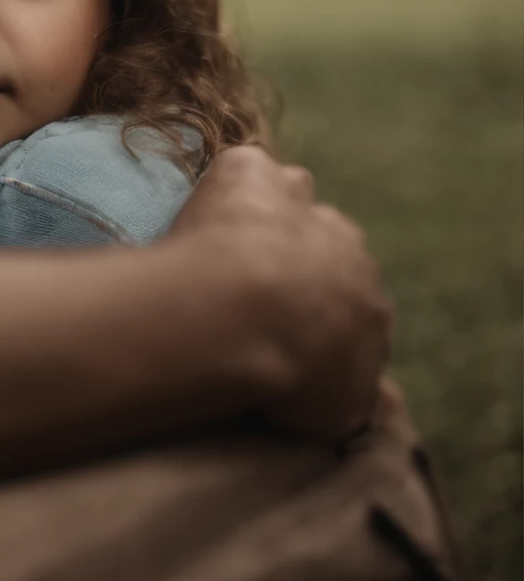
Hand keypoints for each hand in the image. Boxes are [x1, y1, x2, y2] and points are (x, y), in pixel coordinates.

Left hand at [170, 145, 392, 440]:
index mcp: (371, 305)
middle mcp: (349, 246)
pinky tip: (203, 221)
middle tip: (249, 300)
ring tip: (224, 258)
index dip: (315, 322)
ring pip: (290, 199)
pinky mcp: (251, 173)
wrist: (250, 317)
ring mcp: (301, 202)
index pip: (351, 309)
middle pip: (326, 249)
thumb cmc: (295, 374)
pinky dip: (226, 190)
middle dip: (296, 268)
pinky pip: (244, 172)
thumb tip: (378, 396)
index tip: (282, 338)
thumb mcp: (341, 409)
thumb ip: (357, 393)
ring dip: (265, 222)